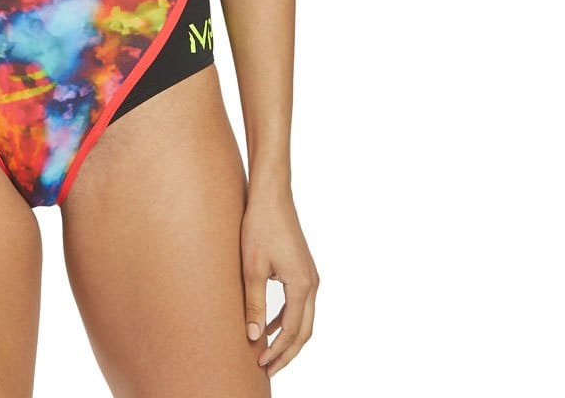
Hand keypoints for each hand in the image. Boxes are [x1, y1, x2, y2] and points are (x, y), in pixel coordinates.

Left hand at [241, 186, 318, 376]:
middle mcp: (312, 283)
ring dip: (287, 337)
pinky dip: (287, 319)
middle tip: (267, 368)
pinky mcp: (302, 268)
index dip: (278, 351)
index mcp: (302, 286)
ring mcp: (310, 275)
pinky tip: (269, 324)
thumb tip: (254, 337)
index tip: (261, 364)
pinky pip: (299, 303)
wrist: (271, 194)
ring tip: (267, 352)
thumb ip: (254, 304)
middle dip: (287, 352)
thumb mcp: (252, 268)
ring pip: (304, 318)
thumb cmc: (259, 227)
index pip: (292, 332)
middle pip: (304, 331)